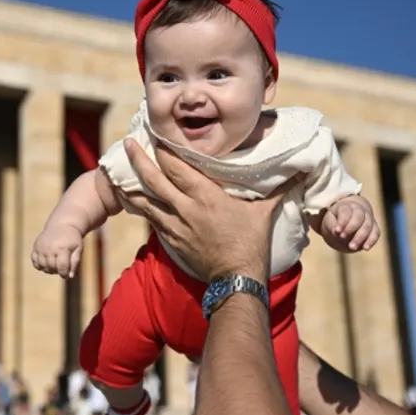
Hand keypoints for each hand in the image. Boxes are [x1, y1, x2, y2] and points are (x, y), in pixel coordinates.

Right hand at [32, 224, 83, 278]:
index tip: (66, 275)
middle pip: (51, 267)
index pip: (62, 267)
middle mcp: (50, 248)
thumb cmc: (72, 239)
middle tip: (61, 268)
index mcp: (62, 249)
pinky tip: (46, 262)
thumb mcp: (78, 249)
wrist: (62, 225)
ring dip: (48, 269)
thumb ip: (75, 262)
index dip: (64, 274)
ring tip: (54, 265)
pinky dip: (39, 265)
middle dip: (57, 271)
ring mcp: (41, 247)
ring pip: (42, 265)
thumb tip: (70, 276)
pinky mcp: (36, 246)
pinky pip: (34, 261)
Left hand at [118, 139, 294, 282]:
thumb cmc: (251, 243)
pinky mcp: (171, 240)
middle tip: (128, 142)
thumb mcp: (263, 213)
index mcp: (206, 196)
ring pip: (145, 201)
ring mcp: (175, 225)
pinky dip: (140, 208)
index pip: (178, 167)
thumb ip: (277, 189)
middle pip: (155, 179)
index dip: (165, 150)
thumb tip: (298, 172)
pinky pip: (151, 220)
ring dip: (130, 186)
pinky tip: (132, 200)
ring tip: (117, 173)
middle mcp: (185, 208)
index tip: (157, 135)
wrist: (235, 279)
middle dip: (139, 159)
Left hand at [321, 196, 378, 250]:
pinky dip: (371, 240)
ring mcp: (368, 218)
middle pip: (359, 217)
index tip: (337, 231)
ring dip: (361, 237)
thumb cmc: (335, 222)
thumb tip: (336, 232)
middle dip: (351, 228)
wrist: (346, 222)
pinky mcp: (374, 228)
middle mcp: (359, 210)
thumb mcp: (329, 222)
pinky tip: (365, 248)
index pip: (346, 212)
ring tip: (352, 247)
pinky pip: (376, 233)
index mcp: (345, 206)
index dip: (342, 221)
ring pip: (368, 225)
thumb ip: (331, 226)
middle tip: (343, 238)